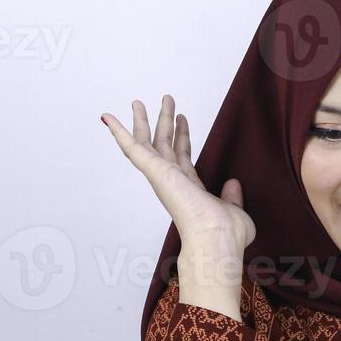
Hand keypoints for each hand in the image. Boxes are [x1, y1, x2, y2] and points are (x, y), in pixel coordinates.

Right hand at [101, 94, 255, 258]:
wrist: (215, 240)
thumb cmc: (225, 236)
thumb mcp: (233, 210)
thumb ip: (231, 196)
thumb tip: (233, 183)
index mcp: (188, 189)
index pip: (182, 158)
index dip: (182, 137)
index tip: (182, 119)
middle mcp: (172, 182)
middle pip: (164, 146)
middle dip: (164, 121)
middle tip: (165, 99)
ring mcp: (162, 176)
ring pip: (148, 142)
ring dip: (144, 120)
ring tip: (138, 100)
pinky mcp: (154, 171)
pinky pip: (132, 147)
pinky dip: (118, 131)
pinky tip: (107, 117)